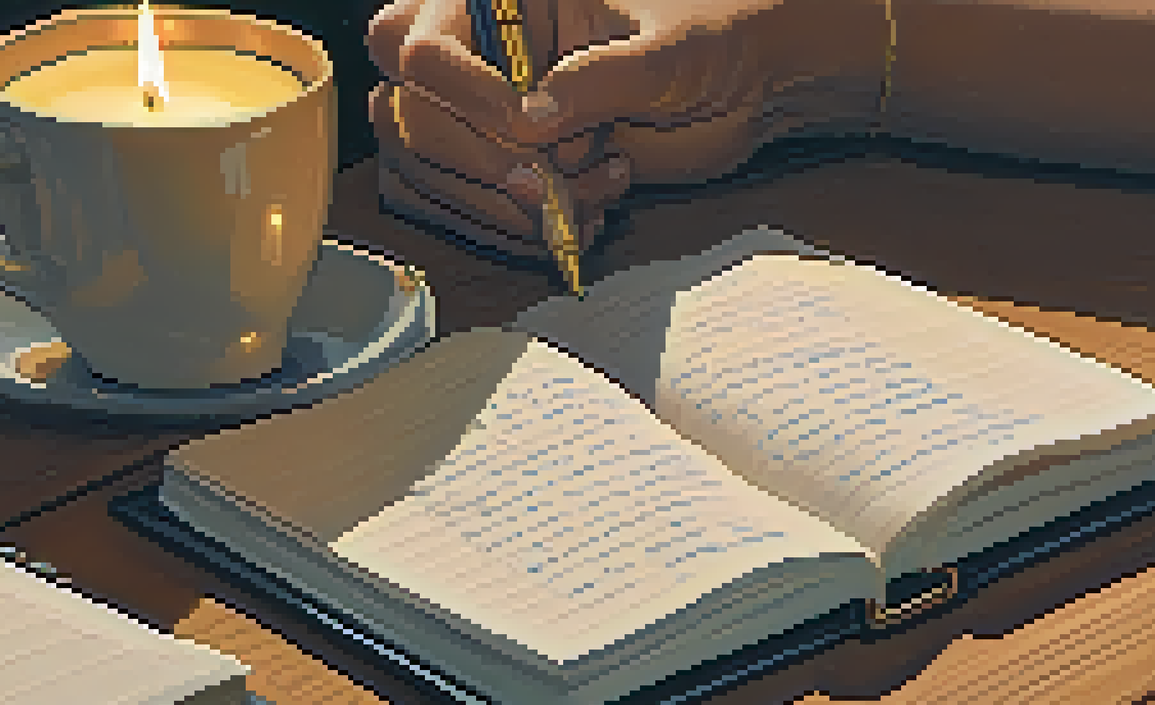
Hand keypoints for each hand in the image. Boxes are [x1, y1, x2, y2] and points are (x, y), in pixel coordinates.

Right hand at [366, 0, 884, 259]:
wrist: (750, 84)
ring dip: (496, 207)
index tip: (524, 128)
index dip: (461, 92)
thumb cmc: (714, 38)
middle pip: (403, 115)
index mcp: (503, 0)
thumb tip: (530, 121)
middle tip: (547, 187)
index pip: (415, 42)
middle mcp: (478, 55)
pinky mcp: (497, 169)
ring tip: (580, 205)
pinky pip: (453, 209)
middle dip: (476, 163)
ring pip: (419, 172)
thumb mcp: (667, 51)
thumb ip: (600, 78)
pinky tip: (573, 225)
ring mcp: (482, 116)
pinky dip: (504, 231)